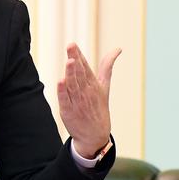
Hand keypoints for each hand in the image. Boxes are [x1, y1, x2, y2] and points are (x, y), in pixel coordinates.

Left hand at [57, 43, 120, 158]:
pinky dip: (63, 91)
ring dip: (70, 73)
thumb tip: (118, 48)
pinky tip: (60, 81)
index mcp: (93, 84)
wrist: (95, 135)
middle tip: (70, 46)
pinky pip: (65, 100)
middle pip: (79, 73)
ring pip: (73, 85)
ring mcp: (77, 101)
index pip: (84, 67)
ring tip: (69, 61)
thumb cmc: (98, 106)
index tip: (73, 44)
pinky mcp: (68, 111)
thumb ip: (107, 66)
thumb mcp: (104, 86)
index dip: (78, 55)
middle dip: (74, 60)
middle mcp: (85, 91)